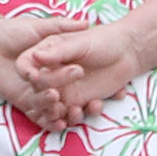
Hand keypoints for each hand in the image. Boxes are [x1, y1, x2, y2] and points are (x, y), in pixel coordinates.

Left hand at [0, 9, 77, 126]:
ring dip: (61, 110)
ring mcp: (36, 92)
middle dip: (69, 94)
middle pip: (63, 91)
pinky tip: (59, 123)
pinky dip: (49, 122)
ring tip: (63, 107)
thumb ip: (61, 26)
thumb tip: (86, 23)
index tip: (82, 72)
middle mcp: (48, 80)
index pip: (71, 73)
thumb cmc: (14, 31)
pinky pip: (39, 116)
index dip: (76, 75)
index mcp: (55, 63)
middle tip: (75, 96)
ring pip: (53, 106)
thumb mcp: (40, 27)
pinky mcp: (24, 103)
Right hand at [14, 17, 156, 122]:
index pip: (28, 67)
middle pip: (40, 91)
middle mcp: (52, 74)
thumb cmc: (102, 41)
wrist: (128, 52)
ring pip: (54, 107)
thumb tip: (35, 56)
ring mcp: (64, 89)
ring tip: (77, 109)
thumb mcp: (79, 43)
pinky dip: (82, 115)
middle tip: (58, 96)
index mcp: (46, 54)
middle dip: (47, 97)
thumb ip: (58, 51)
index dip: (29, 75)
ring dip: (63, 111)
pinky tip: (96, 105)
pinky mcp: (79, 101)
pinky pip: (74, 114)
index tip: (35, 79)